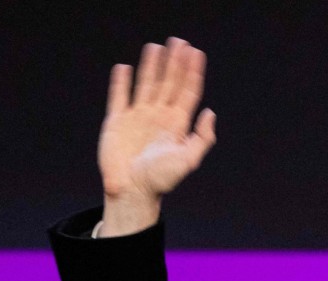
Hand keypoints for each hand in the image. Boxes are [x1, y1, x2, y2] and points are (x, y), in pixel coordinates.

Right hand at [98, 37, 215, 235]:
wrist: (133, 191)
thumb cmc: (161, 180)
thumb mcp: (188, 160)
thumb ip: (202, 137)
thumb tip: (210, 113)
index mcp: (177, 125)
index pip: (187, 92)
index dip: (192, 72)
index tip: (196, 53)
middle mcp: (158, 117)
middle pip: (168, 83)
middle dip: (174, 63)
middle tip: (179, 41)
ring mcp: (137, 118)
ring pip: (146, 85)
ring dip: (151, 66)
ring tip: (156, 47)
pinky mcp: (117, 122)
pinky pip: (119, 97)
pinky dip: (121, 83)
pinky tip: (125, 68)